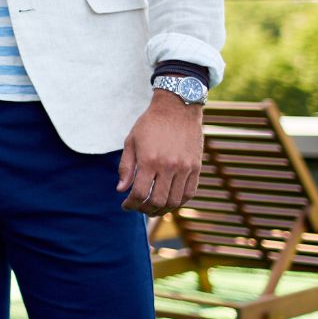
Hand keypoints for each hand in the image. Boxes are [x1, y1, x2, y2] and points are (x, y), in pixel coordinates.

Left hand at [117, 92, 203, 215]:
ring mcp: (184, 168)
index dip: (131, 204)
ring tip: (153, 209)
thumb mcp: (131, 141)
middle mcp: (168, 166)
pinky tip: (169, 202)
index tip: (126, 205)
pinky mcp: (196, 167)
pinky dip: (178, 202)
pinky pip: (189, 193)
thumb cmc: (150, 124)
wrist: (177, 108)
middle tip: (138, 208)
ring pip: (174, 201)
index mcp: (149, 160)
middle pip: (158, 201)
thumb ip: (126, 166)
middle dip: (145, 210)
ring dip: (162, 210)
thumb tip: (121, 190)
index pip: (140, 193)